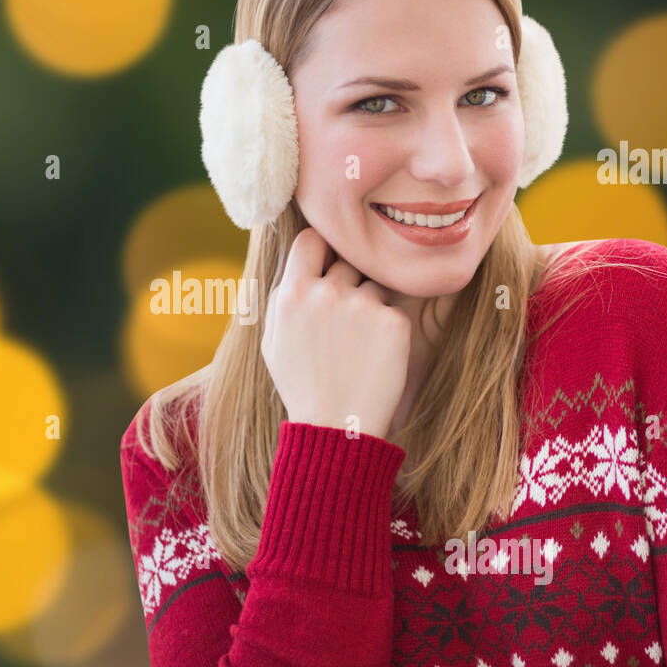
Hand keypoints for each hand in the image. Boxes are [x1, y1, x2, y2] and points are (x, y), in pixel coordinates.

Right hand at [260, 227, 411, 439]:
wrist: (335, 427)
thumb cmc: (301, 384)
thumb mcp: (273, 341)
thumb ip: (283, 297)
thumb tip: (298, 261)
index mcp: (291, 293)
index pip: (311, 239)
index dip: (320, 251)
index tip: (325, 266)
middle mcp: (326, 292)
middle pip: (346, 263)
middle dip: (346, 284)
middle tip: (343, 323)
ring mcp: (363, 305)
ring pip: (372, 285)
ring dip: (369, 305)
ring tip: (358, 345)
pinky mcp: (394, 322)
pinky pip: (392, 309)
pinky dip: (387, 329)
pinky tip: (375, 355)